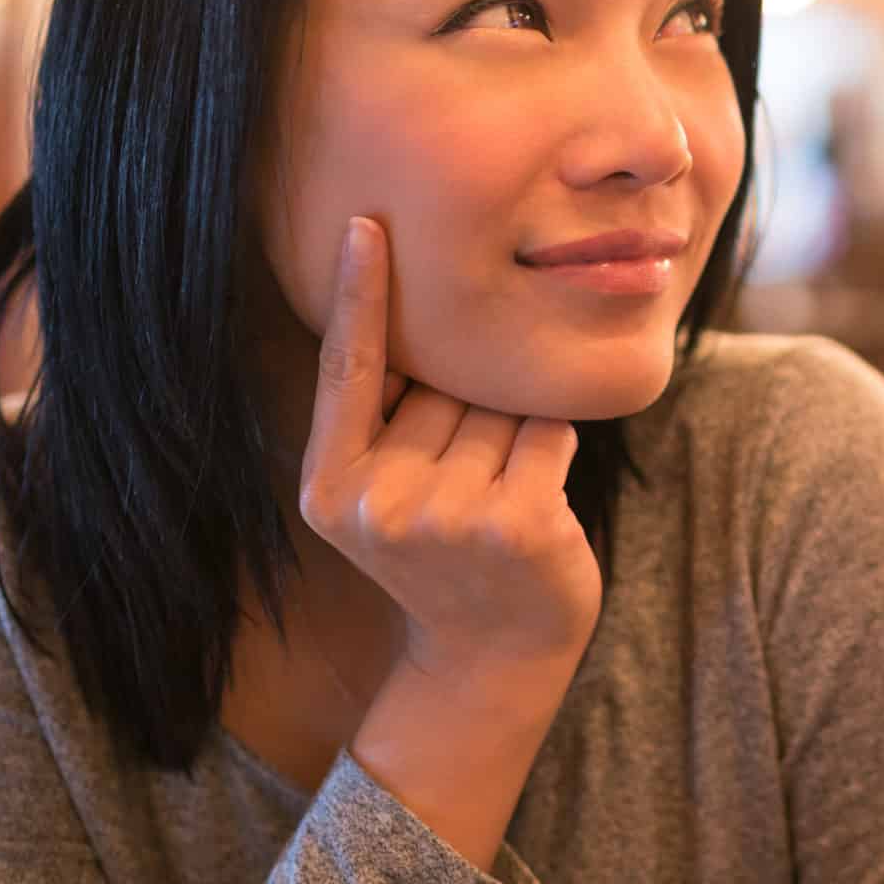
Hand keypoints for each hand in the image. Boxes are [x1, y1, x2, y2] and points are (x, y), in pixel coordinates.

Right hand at [295, 216, 603, 684]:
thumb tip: (430, 316)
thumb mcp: (381, 498)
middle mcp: (377, 501)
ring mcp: (446, 516)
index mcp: (330, 487)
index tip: (364, 224)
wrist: (491, 660)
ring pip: (499, 405)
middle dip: (468, 409)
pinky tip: (539, 504)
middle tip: (466, 486)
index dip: (357, 294)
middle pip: (444, 384)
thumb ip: (387, 423)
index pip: (347, 371)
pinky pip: (548, 431)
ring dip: (512, 432)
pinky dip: (553, 450)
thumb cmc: (443, 555)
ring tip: (497, 500)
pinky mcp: (516, 523)